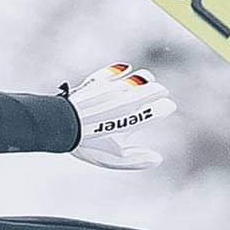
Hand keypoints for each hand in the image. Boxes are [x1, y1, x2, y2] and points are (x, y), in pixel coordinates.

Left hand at [61, 63, 176, 169]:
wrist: (61, 124)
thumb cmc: (87, 144)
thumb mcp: (112, 158)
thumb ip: (136, 160)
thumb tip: (157, 159)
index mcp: (131, 120)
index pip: (157, 110)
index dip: (165, 107)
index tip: (168, 106)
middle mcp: (125, 101)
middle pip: (151, 90)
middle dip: (159, 91)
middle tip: (162, 93)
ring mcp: (113, 89)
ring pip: (137, 78)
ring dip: (145, 80)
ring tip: (148, 81)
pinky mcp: (99, 81)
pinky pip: (115, 71)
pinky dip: (123, 70)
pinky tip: (127, 69)